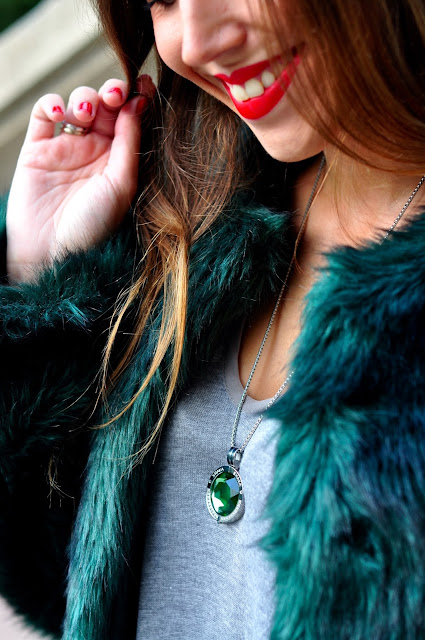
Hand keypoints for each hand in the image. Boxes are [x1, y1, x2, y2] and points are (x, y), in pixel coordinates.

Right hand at [6, 76, 154, 282]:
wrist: (52, 253)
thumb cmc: (93, 226)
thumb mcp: (121, 185)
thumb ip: (128, 143)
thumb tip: (138, 102)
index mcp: (120, 161)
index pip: (131, 120)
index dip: (138, 99)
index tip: (146, 84)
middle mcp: (95, 152)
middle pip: (106, 106)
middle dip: (111, 92)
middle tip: (114, 94)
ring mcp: (66, 149)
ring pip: (77, 104)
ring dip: (84, 98)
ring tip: (86, 115)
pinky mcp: (37, 149)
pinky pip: (44, 114)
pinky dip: (51, 103)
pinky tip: (59, 112)